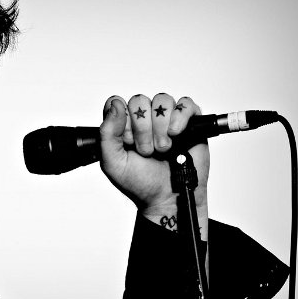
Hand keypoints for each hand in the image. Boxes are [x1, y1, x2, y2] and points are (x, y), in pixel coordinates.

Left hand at [99, 93, 209, 236]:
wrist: (168, 198)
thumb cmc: (141, 183)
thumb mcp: (113, 162)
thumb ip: (107, 133)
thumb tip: (115, 103)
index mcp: (124, 126)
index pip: (118, 103)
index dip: (122, 120)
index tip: (127, 141)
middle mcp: (145, 119)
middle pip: (140, 100)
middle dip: (142, 129)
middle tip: (146, 151)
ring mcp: (167, 120)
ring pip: (162, 100)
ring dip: (160, 127)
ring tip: (163, 148)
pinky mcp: (190, 123)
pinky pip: (186, 104)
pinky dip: (180, 117)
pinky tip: (176, 135)